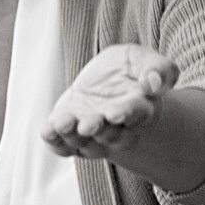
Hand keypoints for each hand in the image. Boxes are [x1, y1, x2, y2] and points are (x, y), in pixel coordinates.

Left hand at [43, 44, 181, 161]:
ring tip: (65, 122)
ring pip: (86, 144)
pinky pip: (64, 147)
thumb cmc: (126, 69)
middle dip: (100, 131)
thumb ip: (157, 68)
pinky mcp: (72, 135)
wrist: (103, 81)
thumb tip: (154, 84)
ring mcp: (93, 135)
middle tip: (89, 123)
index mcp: (141, 110)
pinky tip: (47, 132)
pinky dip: (55, 143)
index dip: (127, 115)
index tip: (115, 113)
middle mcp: (118, 129)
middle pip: (112, 136)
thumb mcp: (140, 58)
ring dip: (74, 136)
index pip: (138, 115)